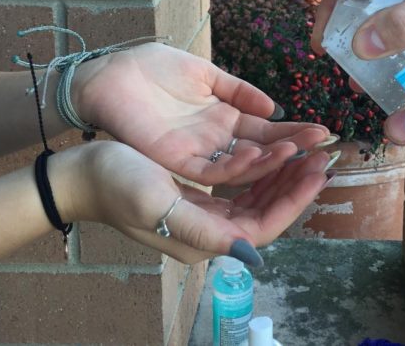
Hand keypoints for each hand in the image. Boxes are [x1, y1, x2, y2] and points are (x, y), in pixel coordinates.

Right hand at [58, 142, 333, 264]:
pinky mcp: (197, 199)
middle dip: (296, 185)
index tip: (318, 171)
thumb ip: (206, 229)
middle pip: (267, 212)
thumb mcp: (160, 205)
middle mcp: (210, 231)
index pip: (266, 225)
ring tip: (306, 152)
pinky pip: (241, 189)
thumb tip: (252, 253)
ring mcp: (204, 215)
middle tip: (322, 155)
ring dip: (282, 177)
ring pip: (257, 199)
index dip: (295, 200)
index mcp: (205, 238)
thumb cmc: (118, 184)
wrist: (81, 175)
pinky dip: (261, 171)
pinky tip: (273, 153)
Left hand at [72, 43, 329, 185]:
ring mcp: (198, 153)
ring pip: (241, 165)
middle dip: (293, 150)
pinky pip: (212, 170)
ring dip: (271, 160)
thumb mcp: (204, 75)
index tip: (323, 132)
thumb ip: (238, 90)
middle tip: (323, 147)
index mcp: (223, 120)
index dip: (294, 132)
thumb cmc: (151, 70)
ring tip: (299, 152)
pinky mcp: (177, 160)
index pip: (267, 131)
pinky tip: (259, 153)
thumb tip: (273, 107)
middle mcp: (216, 142)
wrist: (109, 75)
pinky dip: (236, 164)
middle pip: (262, 151)